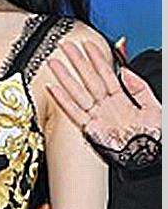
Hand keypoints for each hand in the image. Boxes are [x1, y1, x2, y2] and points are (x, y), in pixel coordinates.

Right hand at [46, 41, 160, 165]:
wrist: (148, 163)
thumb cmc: (153, 141)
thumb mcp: (154, 109)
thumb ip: (140, 88)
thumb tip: (125, 70)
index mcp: (122, 101)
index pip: (106, 74)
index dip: (97, 58)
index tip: (87, 45)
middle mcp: (107, 107)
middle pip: (88, 79)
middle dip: (77, 61)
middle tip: (65, 46)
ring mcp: (98, 117)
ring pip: (78, 92)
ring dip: (65, 77)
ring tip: (54, 63)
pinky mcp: (90, 130)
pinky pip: (74, 112)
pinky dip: (63, 101)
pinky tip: (54, 89)